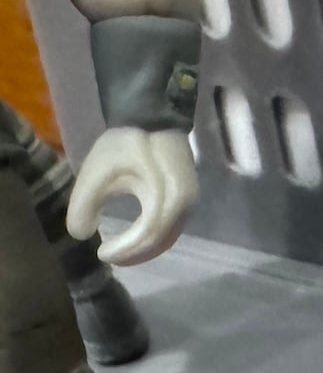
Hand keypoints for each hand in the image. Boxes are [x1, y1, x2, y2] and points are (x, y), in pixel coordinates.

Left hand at [66, 127, 199, 265]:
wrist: (154, 116)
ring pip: (169, 237)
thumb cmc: (126, 142)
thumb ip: (83, 205)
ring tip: (119, 251)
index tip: (100, 252)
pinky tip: (135, 238)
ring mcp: (190, 201)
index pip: (148, 236)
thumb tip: (81, 233)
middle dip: (134, 255)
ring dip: (144, 249)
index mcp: (168, 196)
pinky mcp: (188, 197)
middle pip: (161, 242)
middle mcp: (186, 204)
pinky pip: (173, 227)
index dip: (125, 250)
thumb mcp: (96, 172)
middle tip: (107, 256)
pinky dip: (154, 238)